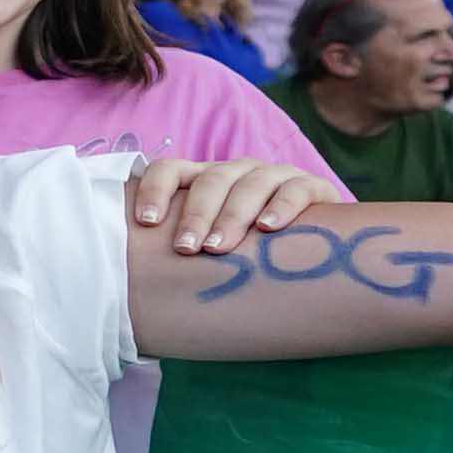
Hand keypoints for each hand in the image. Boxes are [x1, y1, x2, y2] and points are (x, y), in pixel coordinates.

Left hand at [124, 154, 338, 256]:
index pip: (171, 170)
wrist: (316, 250)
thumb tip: (136, 282)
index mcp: (206, 180)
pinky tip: (269, 228)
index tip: (146, 223)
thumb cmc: (248, 255)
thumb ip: (183, 248)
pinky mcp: (311, 187)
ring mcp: (275, 176)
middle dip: (196, 215)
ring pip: (250, 183)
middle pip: (211, 180)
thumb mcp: (211, 246)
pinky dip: (282, 207)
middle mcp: (238, 172)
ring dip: (232, 214)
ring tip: (219, 247)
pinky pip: (295, 189)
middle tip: (186, 248)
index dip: (155, 190)